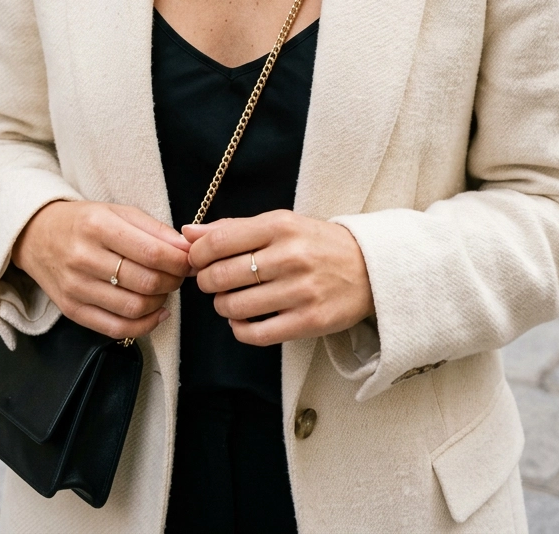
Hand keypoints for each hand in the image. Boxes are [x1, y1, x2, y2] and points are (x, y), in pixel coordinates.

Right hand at [12, 201, 189, 339]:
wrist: (36, 235)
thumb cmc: (83, 221)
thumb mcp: (117, 212)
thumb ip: (153, 229)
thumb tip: (186, 250)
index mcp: (98, 225)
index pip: (151, 251)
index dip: (179, 261)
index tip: (190, 260)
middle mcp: (84, 257)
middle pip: (145, 281)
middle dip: (173, 281)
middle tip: (179, 275)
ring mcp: (76, 287)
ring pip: (134, 307)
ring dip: (161, 302)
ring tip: (164, 290)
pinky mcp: (72, 310)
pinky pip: (115, 329)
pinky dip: (144, 326)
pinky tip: (156, 313)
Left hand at [183, 211, 373, 346]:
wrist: (370, 268)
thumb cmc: (316, 243)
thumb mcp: (280, 223)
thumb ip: (233, 228)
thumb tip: (188, 232)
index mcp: (280, 225)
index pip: (218, 241)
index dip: (197, 255)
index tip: (197, 260)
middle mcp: (290, 256)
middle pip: (221, 276)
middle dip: (206, 282)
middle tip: (211, 281)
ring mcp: (300, 291)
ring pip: (235, 306)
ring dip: (222, 306)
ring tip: (229, 299)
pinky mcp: (309, 321)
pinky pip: (257, 334)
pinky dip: (239, 330)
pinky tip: (242, 320)